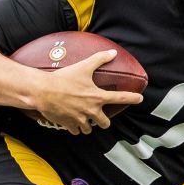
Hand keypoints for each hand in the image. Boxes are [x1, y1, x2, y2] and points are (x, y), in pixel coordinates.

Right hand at [28, 50, 143, 134]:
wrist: (44, 91)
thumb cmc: (63, 78)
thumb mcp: (83, 66)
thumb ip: (99, 59)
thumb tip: (113, 53)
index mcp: (98, 97)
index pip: (121, 98)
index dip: (133, 98)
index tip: (139, 99)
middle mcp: (92, 111)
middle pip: (105, 123)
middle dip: (103, 121)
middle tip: (100, 117)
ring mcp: (80, 119)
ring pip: (89, 129)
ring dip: (88, 125)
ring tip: (84, 119)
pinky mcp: (69, 124)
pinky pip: (76, 131)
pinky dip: (75, 128)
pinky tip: (73, 123)